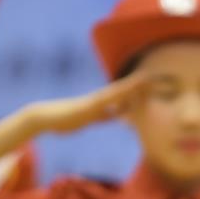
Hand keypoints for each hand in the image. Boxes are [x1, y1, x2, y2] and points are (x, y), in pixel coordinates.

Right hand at [26, 71, 147, 133]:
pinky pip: (103, 102)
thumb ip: (104, 116)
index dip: (138, 91)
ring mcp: (92, 102)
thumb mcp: (91, 120)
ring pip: (114, 93)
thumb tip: (116, 115)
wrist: (44, 118)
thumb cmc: (66, 120)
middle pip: (122, 90)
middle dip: (138, 85)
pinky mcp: (86, 108)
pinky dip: (112, 98)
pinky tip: (122, 94)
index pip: (123, 96)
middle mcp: (98, 100)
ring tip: (145, 80)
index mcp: (101, 104)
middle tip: (155, 78)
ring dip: (129, 86)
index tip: (153, 85)